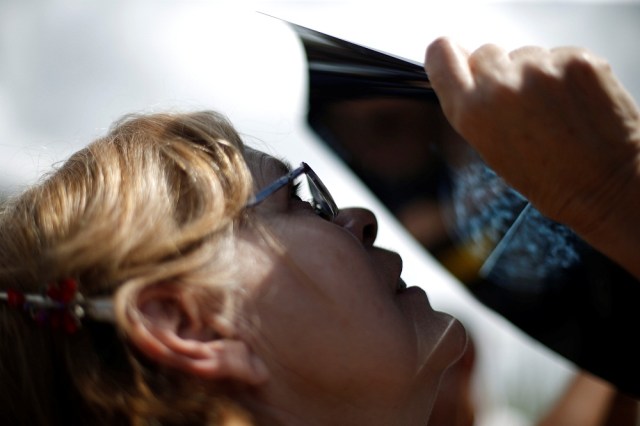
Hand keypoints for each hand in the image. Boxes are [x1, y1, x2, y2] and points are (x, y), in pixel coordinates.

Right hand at [425, 37, 639, 278]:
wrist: (605, 186)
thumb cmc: (547, 179)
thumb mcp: (490, 148)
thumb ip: (474, 105)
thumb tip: (470, 67)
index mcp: (471, 112)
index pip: (441, 54)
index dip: (448, 54)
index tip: (456, 56)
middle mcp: (500, 85)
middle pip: (486, 52)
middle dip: (498, 72)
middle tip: (520, 105)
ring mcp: (540, 69)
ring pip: (525, 54)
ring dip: (534, 73)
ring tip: (552, 110)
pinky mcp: (577, 60)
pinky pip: (559, 55)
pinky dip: (565, 73)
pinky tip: (574, 103)